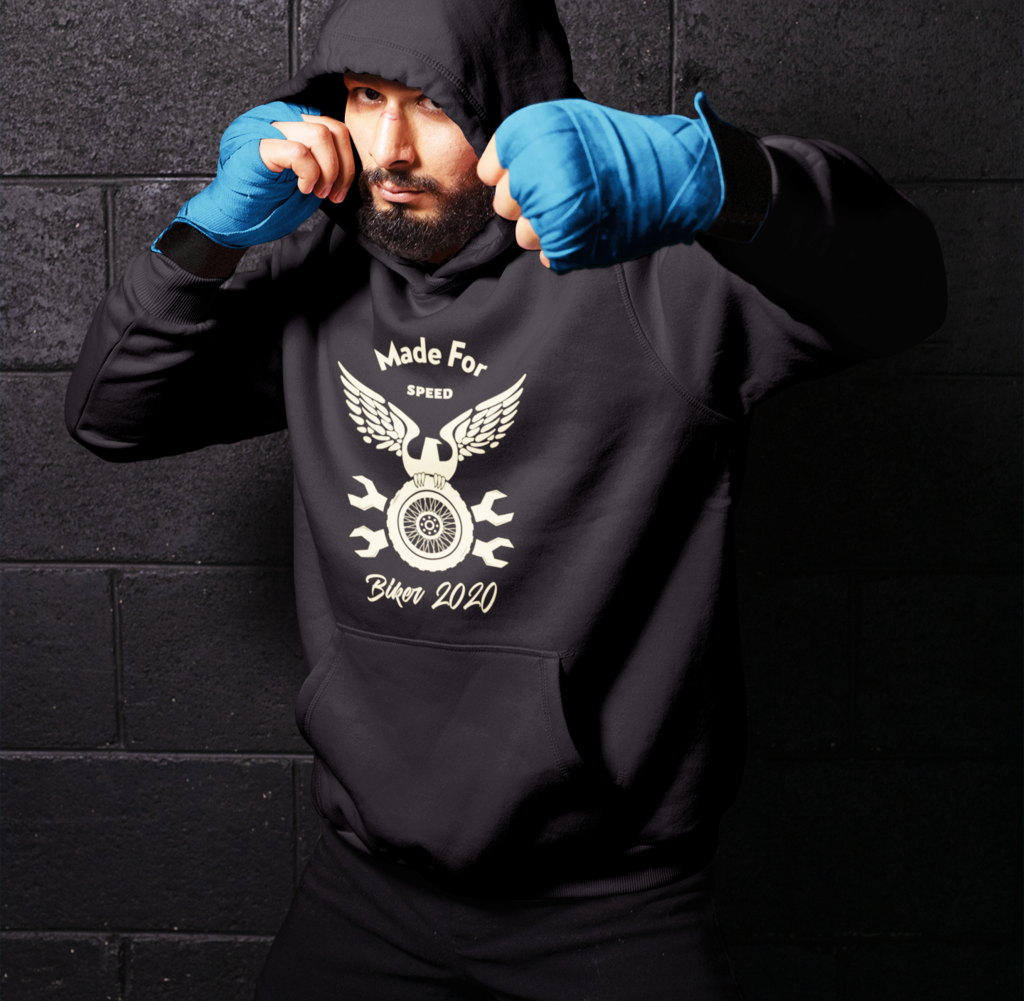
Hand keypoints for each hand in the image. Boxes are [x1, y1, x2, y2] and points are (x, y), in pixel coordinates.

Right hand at [170, 102, 353, 248]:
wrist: (232, 222)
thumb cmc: (266, 204)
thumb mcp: (305, 180)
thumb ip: (323, 163)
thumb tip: (351, 165)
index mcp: (291, 126)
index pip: (334, 128)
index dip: (346, 161)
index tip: (339, 191)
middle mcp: (278, 119)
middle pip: (333, 128)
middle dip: (342, 168)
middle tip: (331, 194)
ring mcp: (265, 128)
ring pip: (319, 134)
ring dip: (327, 171)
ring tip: (314, 191)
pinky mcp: (255, 145)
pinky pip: (298, 151)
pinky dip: (309, 174)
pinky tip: (301, 188)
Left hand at [479, 96, 724, 273]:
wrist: (675, 176)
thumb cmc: (626, 147)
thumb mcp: (574, 121)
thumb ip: (532, 140)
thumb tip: (498, 168)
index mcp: (534, 133)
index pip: (490, 168)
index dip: (511, 174)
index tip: (535, 173)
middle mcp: (536, 171)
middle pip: (503, 205)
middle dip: (528, 202)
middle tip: (564, 192)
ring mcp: (550, 212)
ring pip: (523, 235)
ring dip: (547, 228)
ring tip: (581, 210)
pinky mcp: (567, 245)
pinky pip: (547, 256)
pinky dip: (568, 247)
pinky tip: (590, 226)